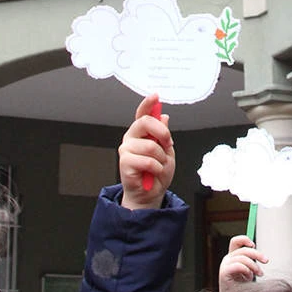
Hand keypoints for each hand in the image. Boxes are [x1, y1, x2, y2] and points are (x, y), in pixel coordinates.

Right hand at [119, 93, 174, 209]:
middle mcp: (132, 138)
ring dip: (161, 159)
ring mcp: (127, 149)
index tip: (155, 96)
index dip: (147, 104)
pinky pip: (147, 161)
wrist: (150, 194)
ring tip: (158, 166)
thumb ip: (164, 135)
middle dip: (162, 133)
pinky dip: (156, 169)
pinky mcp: (125, 162)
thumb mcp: (167, 152)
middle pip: (145, 123)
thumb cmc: (157, 174)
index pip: (142, 114)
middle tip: (167, 144)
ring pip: (150, 146)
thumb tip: (164, 117)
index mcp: (141, 133)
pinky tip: (153, 173)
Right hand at [218, 235, 267, 291]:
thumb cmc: (243, 288)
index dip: (244, 240)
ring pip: (242, 258)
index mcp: (232, 257)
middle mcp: (227, 260)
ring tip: (258, 274)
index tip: (254, 245)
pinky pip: (238, 266)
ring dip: (254, 266)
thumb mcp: (250, 272)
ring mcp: (224, 266)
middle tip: (266, 261)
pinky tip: (248, 278)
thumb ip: (252, 262)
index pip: (235, 241)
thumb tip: (262, 256)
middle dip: (257, 254)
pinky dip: (246, 270)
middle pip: (243, 249)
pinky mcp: (223, 273)